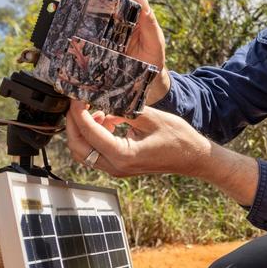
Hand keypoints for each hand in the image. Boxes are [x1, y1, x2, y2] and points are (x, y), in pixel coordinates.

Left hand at [65, 100, 208, 178]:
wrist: (193, 158)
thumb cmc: (178, 139)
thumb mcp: (150, 116)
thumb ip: (123, 110)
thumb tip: (103, 102)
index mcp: (124, 155)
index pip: (89, 133)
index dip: (79, 113)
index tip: (76, 98)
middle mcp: (116, 167)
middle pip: (78, 147)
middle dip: (73, 124)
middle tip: (78, 103)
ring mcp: (117, 169)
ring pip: (84, 152)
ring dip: (84, 130)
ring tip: (98, 111)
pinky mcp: (119, 166)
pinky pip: (96, 153)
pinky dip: (95, 136)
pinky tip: (108, 120)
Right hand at [79, 0, 171, 103]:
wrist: (144, 80)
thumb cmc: (152, 58)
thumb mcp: (155, 42)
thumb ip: (151, 25)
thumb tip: (144, 6)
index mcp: (136, 11)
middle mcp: (120, 14)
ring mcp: (106, 25)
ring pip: (91, 5)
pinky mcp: (95, 38)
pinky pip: (82, 25)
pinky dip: (71, 19)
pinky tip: (63, 17)